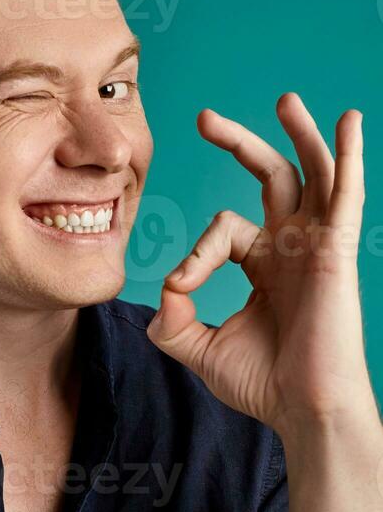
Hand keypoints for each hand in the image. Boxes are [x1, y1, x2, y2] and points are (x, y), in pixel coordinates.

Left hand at [146, 92, 377, 435]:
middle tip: (204, 118)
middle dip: (239, 144)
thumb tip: (162, 293)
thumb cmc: (263, 384)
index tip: (182, 286)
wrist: (304, 411)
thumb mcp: (199, 348)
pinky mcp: (337, 250)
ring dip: (299, 134)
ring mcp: (317, 245)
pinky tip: (349, 122)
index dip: (196, 252)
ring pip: (311, 174)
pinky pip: (346, 193)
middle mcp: (292, 246)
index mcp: (263, 263)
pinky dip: (348, 156)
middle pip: (270, 178)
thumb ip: (173, 320)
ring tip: (284, 99)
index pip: (223, 228)